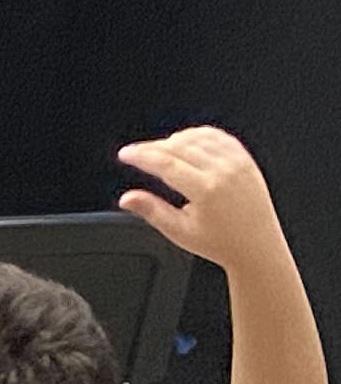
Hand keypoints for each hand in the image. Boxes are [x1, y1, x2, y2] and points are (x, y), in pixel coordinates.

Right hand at [117, 128, 285, 267]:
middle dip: (152, 147)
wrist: (258, 247)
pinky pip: (219, 137)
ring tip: (160, 151)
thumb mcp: (179, 232)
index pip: (165, 163)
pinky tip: (187, 142)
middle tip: (137, 154)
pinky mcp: (246, 161)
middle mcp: (224, 172)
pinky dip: (198, 135)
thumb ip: (151, 211)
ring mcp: (237, 164)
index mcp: (206, 190)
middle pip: (178, 146)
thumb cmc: (223, 243)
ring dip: (174, 140)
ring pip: (197, 137)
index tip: (126, 154)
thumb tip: (127, 198)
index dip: (140, 155)